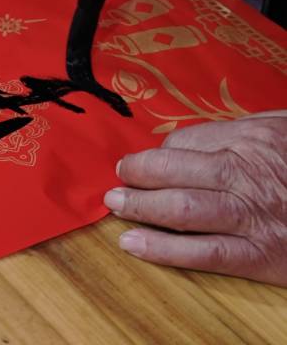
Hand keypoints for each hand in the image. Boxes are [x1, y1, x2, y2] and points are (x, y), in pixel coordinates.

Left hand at [105, 111, 286, 286]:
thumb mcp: (286, 130)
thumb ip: (246, 130)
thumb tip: (196, 138)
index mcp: (254, 139)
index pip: (185, 141)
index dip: (160, 152)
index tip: (148, 161)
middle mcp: (246, 173)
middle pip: (171, 169)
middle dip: (136, 173)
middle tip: (118, 177)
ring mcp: (251, 215)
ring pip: (178, 207)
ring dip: (138, 206)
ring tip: (116, 204)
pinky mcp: (260, 255)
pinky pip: (201, 252)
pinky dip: (161, 249)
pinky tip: (133, 244)